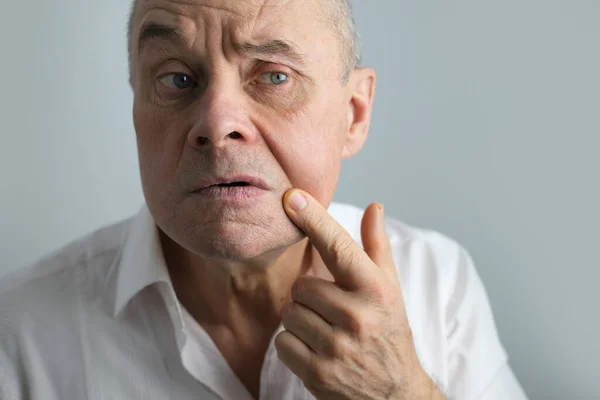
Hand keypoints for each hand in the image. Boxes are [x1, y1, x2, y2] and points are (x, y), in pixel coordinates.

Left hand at [275, 189, 445, 399]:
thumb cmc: (389, 332)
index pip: (338, 246)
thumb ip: (376, 246)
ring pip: (289, 313)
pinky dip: (293, 346)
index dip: (313, 218)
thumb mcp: (390, 289)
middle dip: (310, 297)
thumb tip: (374, 206)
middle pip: (301, 286)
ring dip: (301, 321)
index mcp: (375, 289)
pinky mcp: (318, 372)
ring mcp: (337, 346)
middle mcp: (357, 315)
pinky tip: (316, 351)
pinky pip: (282, 342)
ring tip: (326, 331)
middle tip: (331, 310)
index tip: (291, 196)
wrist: (394, 393)